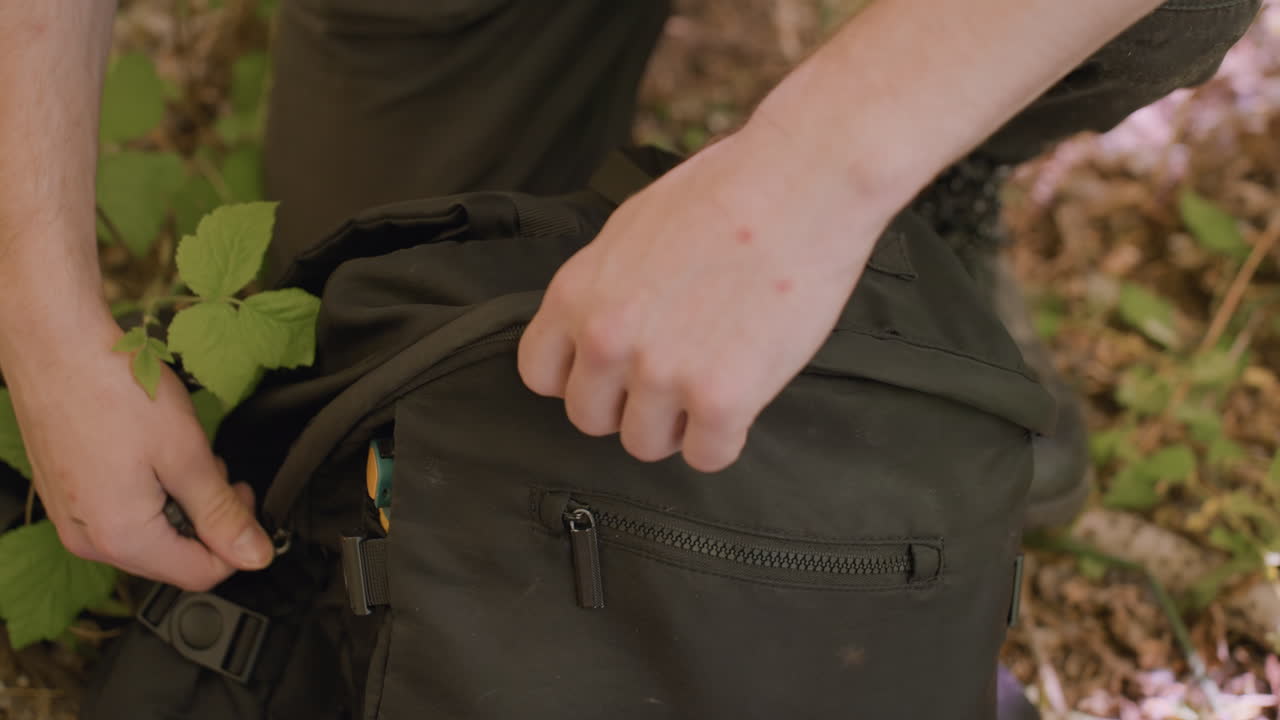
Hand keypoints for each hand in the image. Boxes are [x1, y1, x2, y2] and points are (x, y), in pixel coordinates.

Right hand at [4, 313, 273, 590]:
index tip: (242, 496)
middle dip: (205, 521)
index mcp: (121, 537)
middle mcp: (88, 540)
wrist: (54, 345)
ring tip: (181, 455)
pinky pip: (120, 515)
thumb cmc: (114, 389)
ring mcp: (72, 519)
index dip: (236, 540)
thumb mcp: (186, 453)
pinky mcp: (66, 498)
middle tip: (214, 470)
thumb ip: (221, 512)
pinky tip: (151, 454)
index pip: (200, 573)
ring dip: (178, 504)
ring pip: (148, 536)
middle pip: (172, 558)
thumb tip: (256, 555)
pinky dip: (148, 493)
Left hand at [518, 123, 892, 470]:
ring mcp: (663, 373)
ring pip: (646, 445)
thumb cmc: (728, 190)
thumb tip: (601, 327)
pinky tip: (742, 401)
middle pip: (590, 418)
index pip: (540, 374)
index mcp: (578, 295)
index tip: (610, 371)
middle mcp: (608, 340)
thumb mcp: (633, 228)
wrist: (801, 182)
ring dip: (677, 425)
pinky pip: (707, 457)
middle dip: (628, 404)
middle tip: (671, 376)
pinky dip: (725, 439)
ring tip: (710, 384)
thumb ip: (606, 288)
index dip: (579, 376)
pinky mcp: (722, 398)